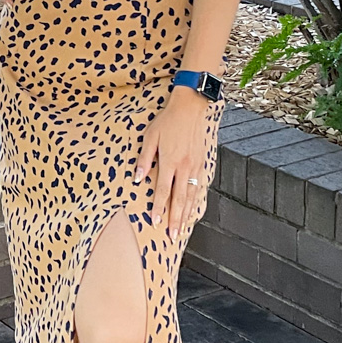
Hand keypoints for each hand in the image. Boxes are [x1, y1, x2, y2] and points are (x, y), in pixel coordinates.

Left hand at [133, 86, 220, 236]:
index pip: (163, 191)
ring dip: (187, 214)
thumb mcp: (150, 137)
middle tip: (173, 236)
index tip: (155, 222)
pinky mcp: (203, 162)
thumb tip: (138, 178)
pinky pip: (200, 186)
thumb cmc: (168, 120)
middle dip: (176, 219)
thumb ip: (144, 159)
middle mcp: (185, 167)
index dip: (159, 208)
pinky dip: (197, 200)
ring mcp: (196, 166)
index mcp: (170, 161)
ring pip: (192, 195)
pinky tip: (194, 209)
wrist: (191, 107)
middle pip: (180, 199)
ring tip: (183, 228)